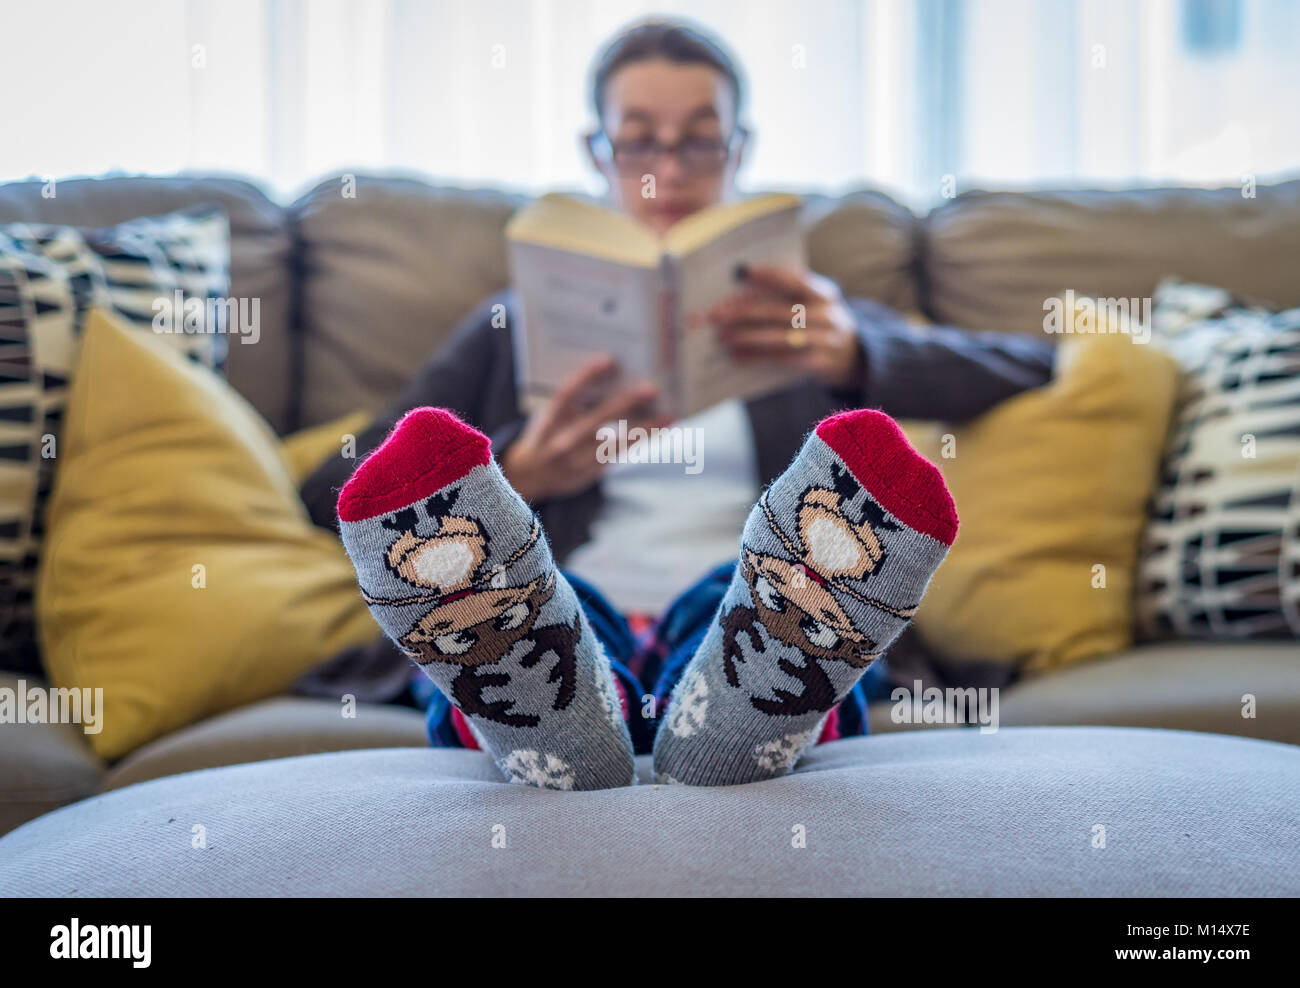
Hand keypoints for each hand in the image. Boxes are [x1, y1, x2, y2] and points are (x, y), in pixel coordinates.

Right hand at [501, 355, 665, 502]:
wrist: (529, 475)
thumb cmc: (545, 433)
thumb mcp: (548, 414)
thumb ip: (572, 399)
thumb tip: (612, 373)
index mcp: (547, 423)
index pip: (565, 395)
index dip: (585, 377)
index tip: (609, 359)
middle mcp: (561, 444)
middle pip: (595, 422)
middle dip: (624, 404)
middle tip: (651, 388)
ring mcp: (576, 462)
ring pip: (615, 445)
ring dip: (645, 429)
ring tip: (669, 414)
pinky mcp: (590, 474)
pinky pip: (621, 456)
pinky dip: (642, 441)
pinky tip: (661, 428)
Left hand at [707, 265, 862, 389]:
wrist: (855, 357)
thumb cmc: (820, 323)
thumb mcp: (815, 304)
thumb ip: (788, 296)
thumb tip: (739, 296)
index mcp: (825, 293)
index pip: (795, 280)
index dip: (769, 276)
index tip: (741, 272)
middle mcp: (827, 315)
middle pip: (779, 312)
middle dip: (744, 313)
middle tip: (716, 315)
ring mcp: (825, 341)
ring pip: (777, 337)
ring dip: (745, 337)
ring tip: (722, 337)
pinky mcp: (817, 364)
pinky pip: (781, 359)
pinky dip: (756, 357)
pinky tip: (736, 355)